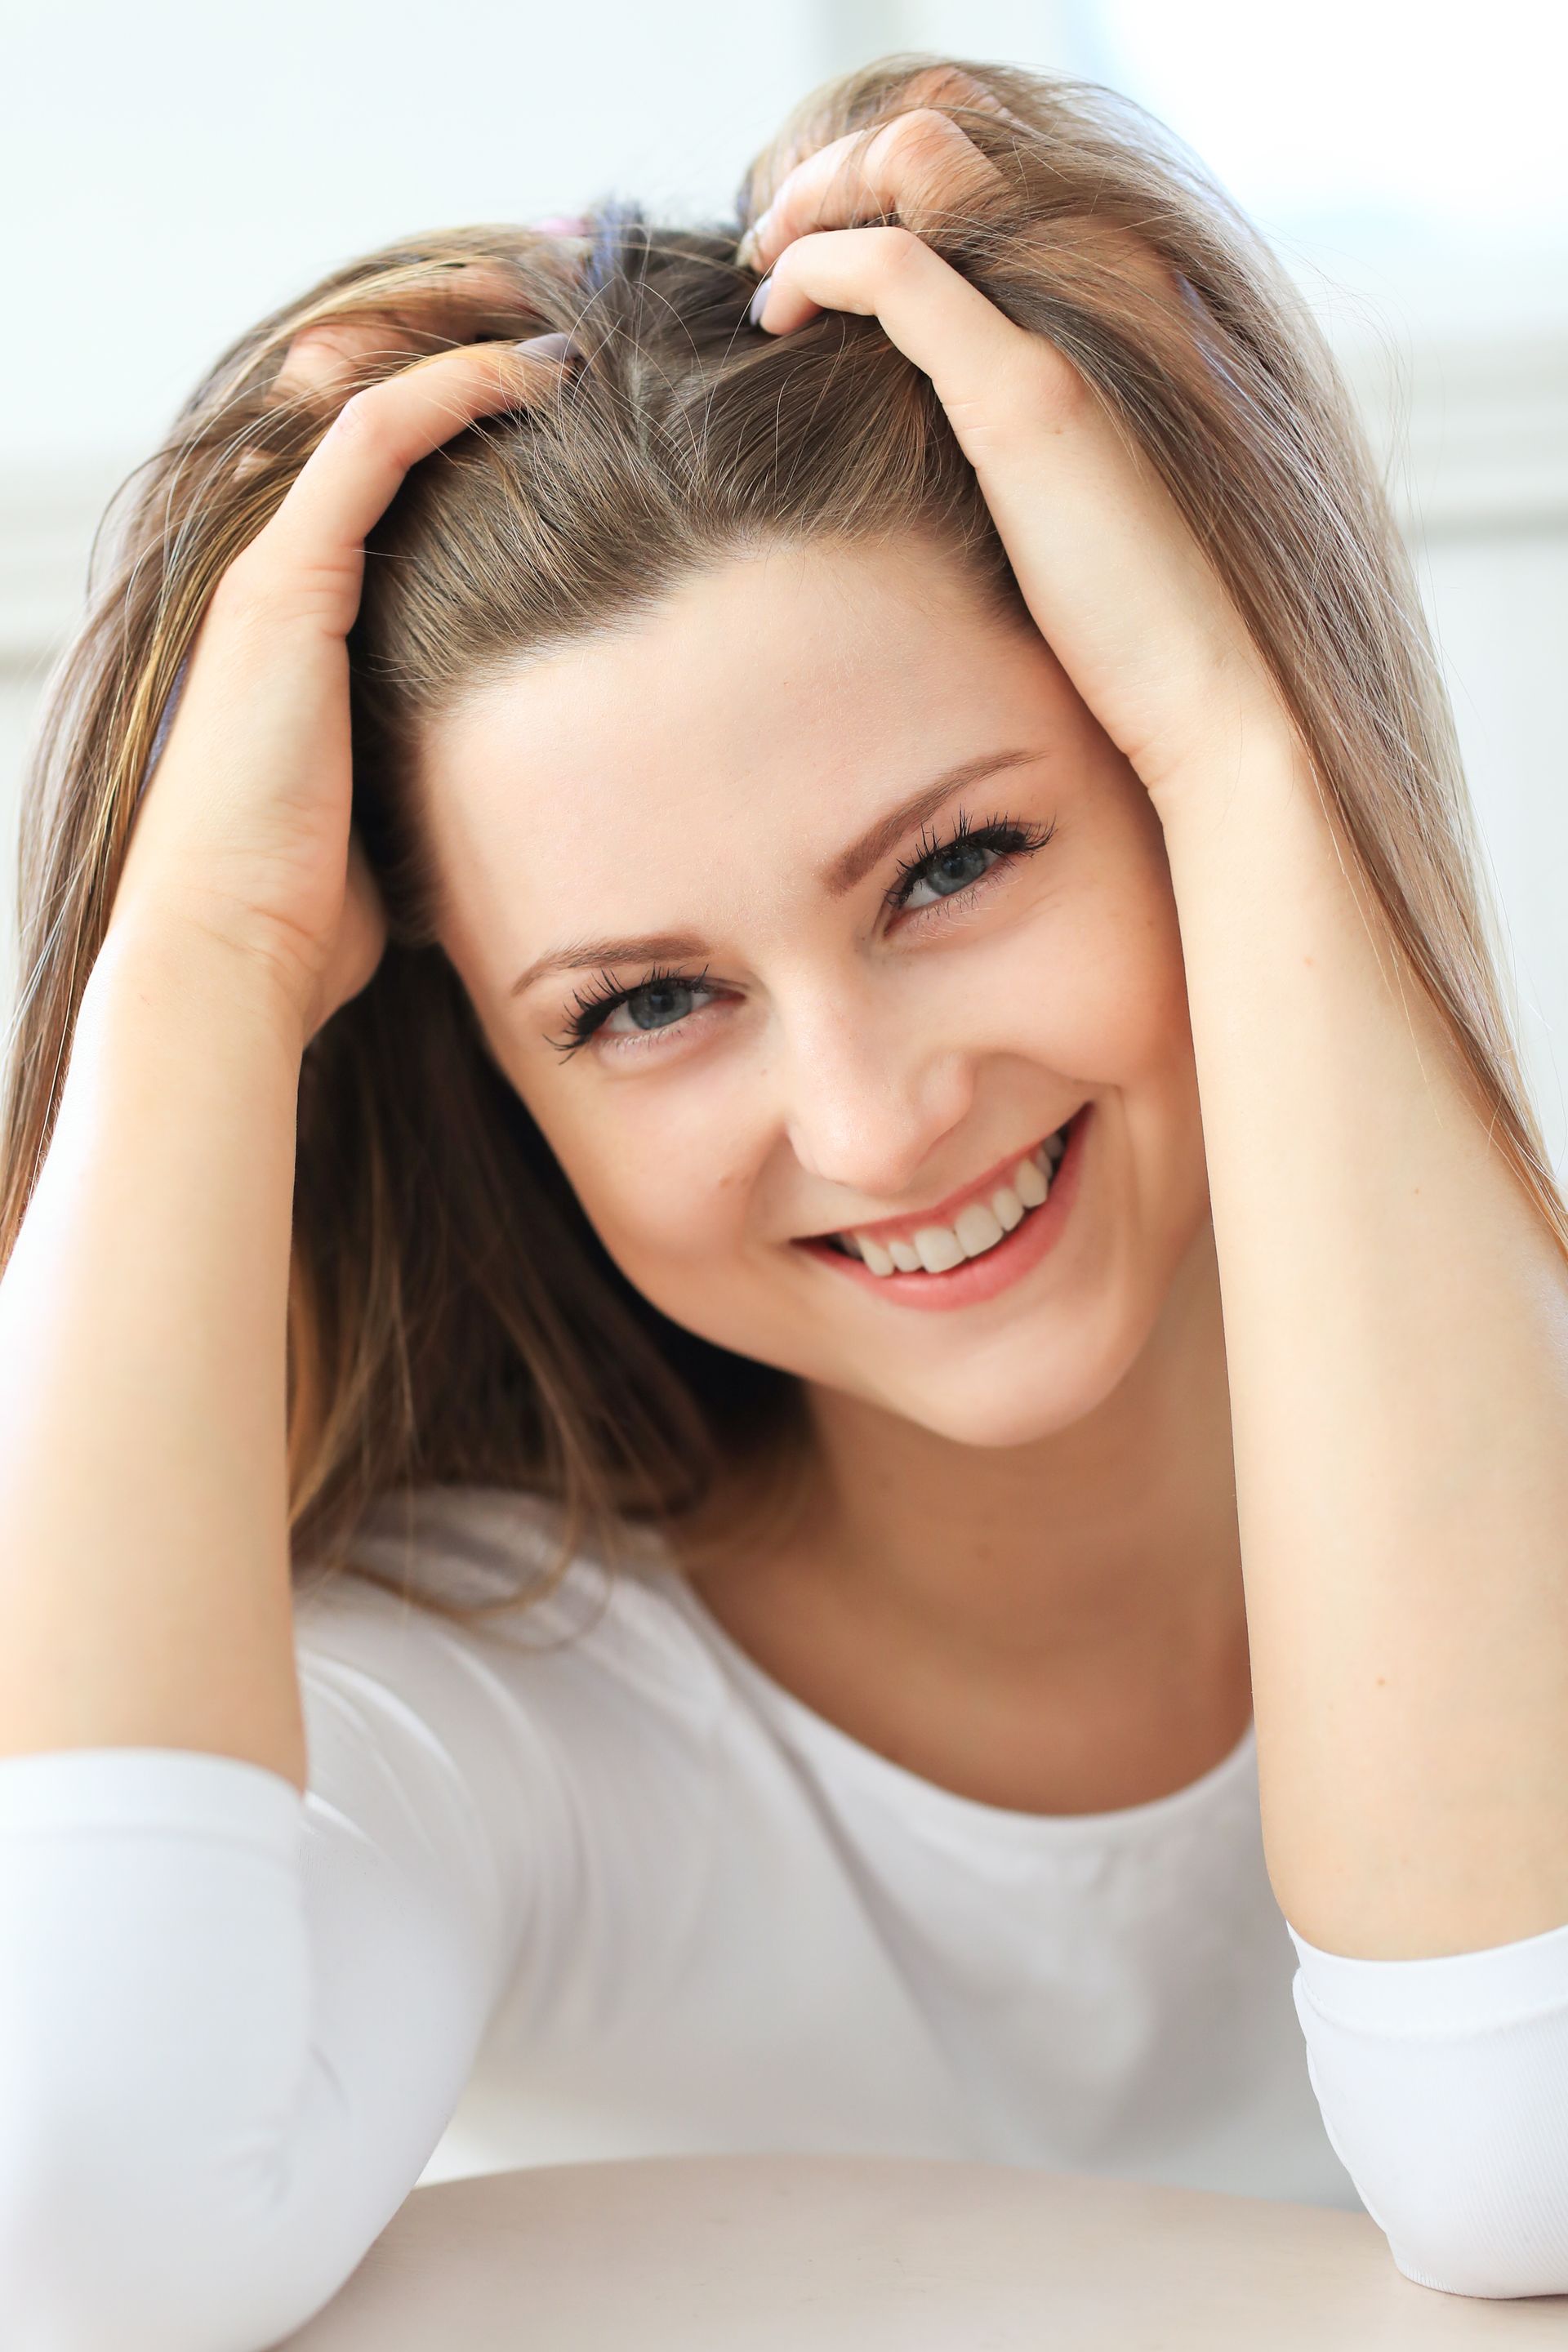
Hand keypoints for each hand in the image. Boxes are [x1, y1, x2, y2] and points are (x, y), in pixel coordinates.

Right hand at [109, 284, 571, 1047]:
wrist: (232, 957)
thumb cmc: (313, 919)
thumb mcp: (401, 816)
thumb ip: (442, 765)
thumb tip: (525, 788)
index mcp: (301, 626)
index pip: (385, 474)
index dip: (467, 412)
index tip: (569, 391)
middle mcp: (275, 576)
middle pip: (369, 408)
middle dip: (466, 343)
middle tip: (571, 306)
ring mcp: (271, 572)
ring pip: (369, 395)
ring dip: (466, 339)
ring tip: (566, 312)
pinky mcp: (283, 586)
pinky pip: (374, 441)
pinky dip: (456, 390)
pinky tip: (539, 372)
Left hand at [738, 79, 1292, 806]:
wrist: (1202, 685)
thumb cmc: (1128, 610)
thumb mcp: (1061, 476)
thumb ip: (1007, 406)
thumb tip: (925, 401)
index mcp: (1117, 284)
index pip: (976, 165)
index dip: (878, 182)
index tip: (809, 253)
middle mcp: (1101, 271)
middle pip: (938, 138)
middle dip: (832, 175)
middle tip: (767, 251)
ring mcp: (1066, 319)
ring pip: (913, 166)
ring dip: (815, 200)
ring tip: (766, 271)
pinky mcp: (1025, 390)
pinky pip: (893, 270)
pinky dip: (815, 267)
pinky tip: (776, 313)